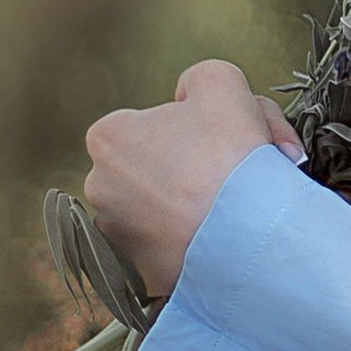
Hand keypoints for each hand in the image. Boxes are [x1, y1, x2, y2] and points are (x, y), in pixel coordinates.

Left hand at [82, 60, 304, 302]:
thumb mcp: (221, 82)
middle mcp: (100, 187)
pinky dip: (190, 242)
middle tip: (231, 175)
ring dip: (189, 207)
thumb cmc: (231, 156)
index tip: (220, 144)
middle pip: (155, 168)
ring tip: (228, 209)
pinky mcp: (139, 272)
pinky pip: (167, 248)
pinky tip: (219, 237)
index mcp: (108, 137)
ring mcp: (116, 235)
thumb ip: (198, 77)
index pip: (152, 126)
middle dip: (189, 169)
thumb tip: (189, 98)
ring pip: (159, 209)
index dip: (193, 131)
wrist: (251, 235)